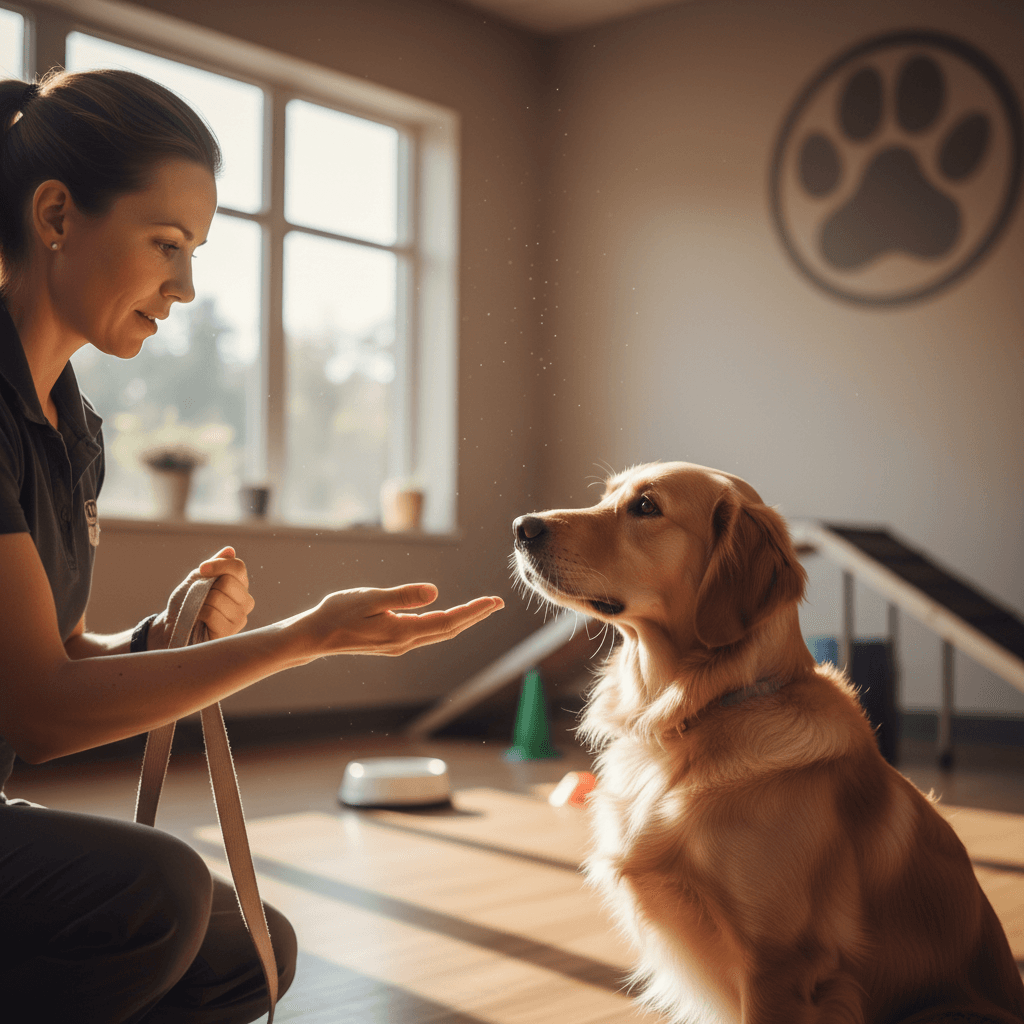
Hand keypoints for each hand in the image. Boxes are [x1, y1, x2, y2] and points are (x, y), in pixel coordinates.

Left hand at [149, 546, 255, 648]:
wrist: (175, 625)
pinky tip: (199, 618)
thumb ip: (215, 564)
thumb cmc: (188, 601)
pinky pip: (212, 614)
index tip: (202, 569)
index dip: (219, 565)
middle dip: (207, 587)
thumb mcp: (199, 578)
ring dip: (200, 601)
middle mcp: (246, 601)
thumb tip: (230, 550)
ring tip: (199, 609)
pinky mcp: (230, 631)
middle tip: (200, 596)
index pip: (238, 567)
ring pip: (217, 598)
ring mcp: (240, 617)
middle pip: (228, 582)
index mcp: (241, 585)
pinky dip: (199, 613)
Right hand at [298, 583, 502, 658]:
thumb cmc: (337, 613)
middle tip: (497, 602)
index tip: (494, 601)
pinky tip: (449, 616)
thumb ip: (403, 596)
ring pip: (439, 633)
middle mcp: (405, 642)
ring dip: (461, 620)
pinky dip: (444, 623)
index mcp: (402, 631)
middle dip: (474, 616)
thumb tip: (436, 592)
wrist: (314, 636)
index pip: (448, 621)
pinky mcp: (392, 643)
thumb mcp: (370, 598)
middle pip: (449, 630)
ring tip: (480, 608)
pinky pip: (427, 633)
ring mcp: (399, 645)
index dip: (474, 612)